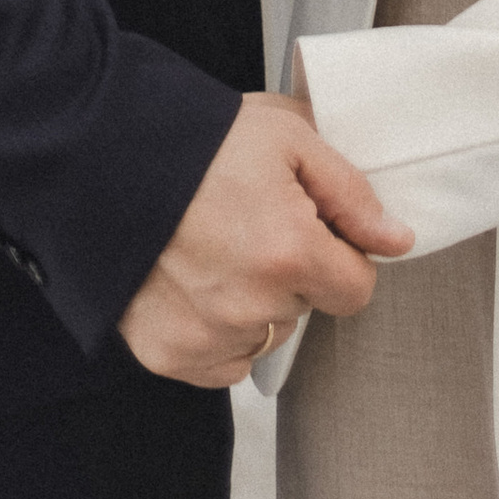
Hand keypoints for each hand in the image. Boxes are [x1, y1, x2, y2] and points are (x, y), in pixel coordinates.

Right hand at [117, 91, 413, 385]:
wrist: (102, 153)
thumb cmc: (196, 140)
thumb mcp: (287, 137)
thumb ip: (351, 192)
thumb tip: (396, 239)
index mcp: (290, 252)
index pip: (356, 289)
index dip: (340, 254)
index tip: (311, 227)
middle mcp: (252, 308)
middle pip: (306, 308)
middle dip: (292, 272)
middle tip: (250, 222)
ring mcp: (207, 337)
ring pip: (264, 336)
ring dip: (253, 304)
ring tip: (213, 246)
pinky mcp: (168, 354)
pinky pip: (220, 360)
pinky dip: (215, 330)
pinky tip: (192, 279)